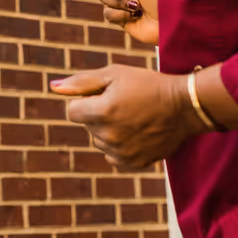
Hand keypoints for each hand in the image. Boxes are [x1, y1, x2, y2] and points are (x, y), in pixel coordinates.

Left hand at [50, 64, 200, 171]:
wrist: (184, 106)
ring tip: (133, 117)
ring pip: (100, 141)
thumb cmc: (147, 84)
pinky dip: (120, 146)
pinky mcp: (134, 163)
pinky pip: (113, 156)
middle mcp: (109, 135)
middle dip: (98, 114)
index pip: (72, 111)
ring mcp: (122, 152)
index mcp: (102, 111)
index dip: (85, 101)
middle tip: (124, 104)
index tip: (103, 96)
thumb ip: (81, 82)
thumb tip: (53, 87)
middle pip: (87, 126)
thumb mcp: (114, 74)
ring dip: (108, 130)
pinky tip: (136, 133)